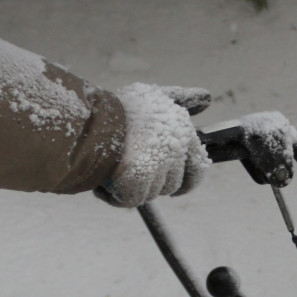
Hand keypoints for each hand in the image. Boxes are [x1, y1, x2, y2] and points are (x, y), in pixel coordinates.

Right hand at [106, 84, 207, 205]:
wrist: (91, 115)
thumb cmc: (121, 107)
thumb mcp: (155, 96)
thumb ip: (182, 99)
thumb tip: (206, 97)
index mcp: (183, 128)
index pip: (197, 168)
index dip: (184, 183)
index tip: (171, 188)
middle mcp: (176, 143)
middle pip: (170, 185)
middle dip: (150, 184)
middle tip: (127, 169)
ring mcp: (159, 159)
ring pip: (149, 193)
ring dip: (130, 189)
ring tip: (111, 172)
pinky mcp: (140, 174)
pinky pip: (131, 199)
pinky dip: (115, 196)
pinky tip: (103, 184)